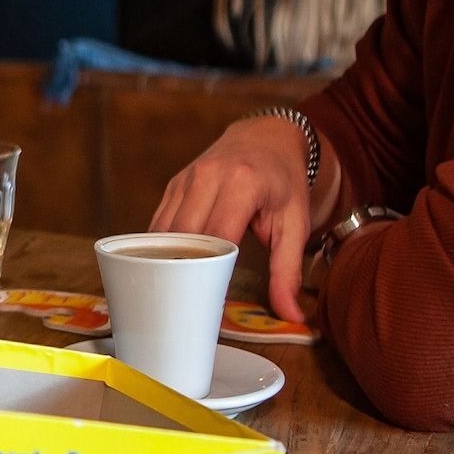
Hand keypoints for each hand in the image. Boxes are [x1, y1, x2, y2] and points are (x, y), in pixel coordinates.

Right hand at [151, 115, 313, 323]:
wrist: (266, 137)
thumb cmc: (283, 182)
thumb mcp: (295, 223)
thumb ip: (289, 269)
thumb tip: (292, 316)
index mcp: (242, 183)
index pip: (218, 237)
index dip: (213, 271)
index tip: (215, 300)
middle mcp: (207, 176)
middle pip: (185, 235)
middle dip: (187, 269)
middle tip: (195, 299)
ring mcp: (186, 179)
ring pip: (165, 230)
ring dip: (170, 259)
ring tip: (180, 287)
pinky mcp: (173, 185)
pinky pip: (159, 222)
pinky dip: (162, 246)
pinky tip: (171, 265)